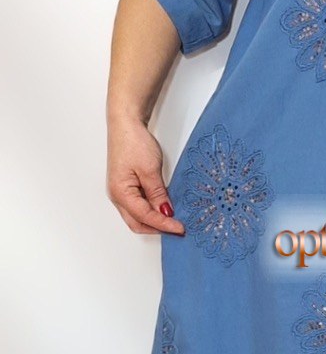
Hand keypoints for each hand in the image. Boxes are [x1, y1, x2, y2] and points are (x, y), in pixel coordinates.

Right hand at [107, 113, 185, 236]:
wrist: (125, 124)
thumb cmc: (133, 142)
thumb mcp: (150, 169)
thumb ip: (158, 194)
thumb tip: (165, 212)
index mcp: (120, 193)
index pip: (145, 217)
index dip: (164, 225)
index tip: (180, 228)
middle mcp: (117, 196)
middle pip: (138, 223)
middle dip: (157, 229)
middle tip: (177, 228)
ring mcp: (120, 192)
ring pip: (137, 216)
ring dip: (154, 221)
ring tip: (173, 220)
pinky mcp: (126, 186)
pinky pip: (138, 206)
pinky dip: (151, 211)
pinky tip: (164, 208)